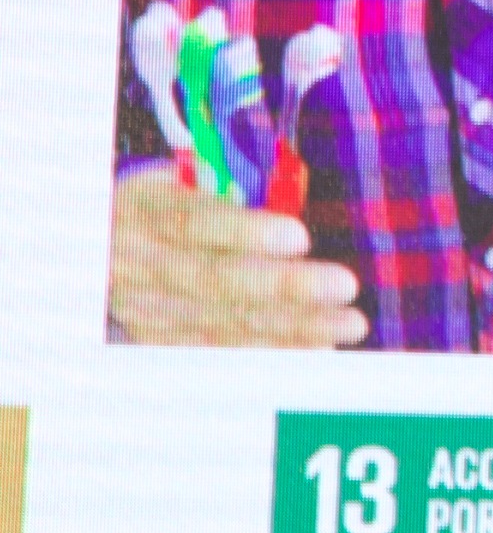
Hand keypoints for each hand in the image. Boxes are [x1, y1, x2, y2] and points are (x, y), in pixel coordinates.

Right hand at [108, 162, 365, 345]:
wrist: (102, 245)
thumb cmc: (169, 203)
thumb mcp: (185, 178)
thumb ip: (234, 181)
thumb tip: (296, 183)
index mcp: (145, 209)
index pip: (195, 222)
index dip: (246, 231)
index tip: (299, 236)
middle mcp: (138, 262)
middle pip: (215, 280)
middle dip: (285, 286)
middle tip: (345, 285)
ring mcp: (145, 308)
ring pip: (221, 324)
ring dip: (292, 328)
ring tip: (349, 325)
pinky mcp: (158, 340)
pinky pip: (219, 353)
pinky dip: (271, 354)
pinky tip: (319, 351)